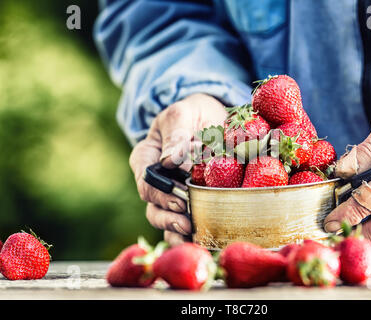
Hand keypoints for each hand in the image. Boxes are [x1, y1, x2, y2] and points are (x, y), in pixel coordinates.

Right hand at [129, 93, 227, 245]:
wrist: (213, 119)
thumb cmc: (192, 114)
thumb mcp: (182, 114)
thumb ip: (176, 134)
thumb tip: (169, 160)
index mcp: (146, 158)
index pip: (145, 181)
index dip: (160, 194)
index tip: (179, 199)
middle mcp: (155, 181)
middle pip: (153, 206)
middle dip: (169, 217)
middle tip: (188, 222)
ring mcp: (170, 195)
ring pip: (165, 220)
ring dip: (177, 231)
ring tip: (193, 236)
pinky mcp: (188, 204)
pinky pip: (181, 226)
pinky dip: (189, 236)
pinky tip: (201, 241)